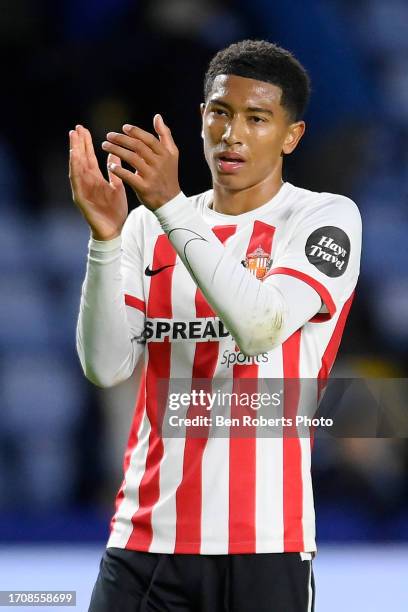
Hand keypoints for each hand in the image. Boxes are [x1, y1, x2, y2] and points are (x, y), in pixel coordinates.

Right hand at [69, 125, 127, 240]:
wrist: (114, 230)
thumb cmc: (115, 211)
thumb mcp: (117, 186)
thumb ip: (114, 171)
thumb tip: (114, 153)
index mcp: (95, 179)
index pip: (88, 158)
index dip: (85, 144)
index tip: (83, 129)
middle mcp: (86, 183)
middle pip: (80, 160)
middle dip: (78, 144)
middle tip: (76, 128)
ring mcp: (82, 190)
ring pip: (76, 168)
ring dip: (74, 153)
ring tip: (73, 139)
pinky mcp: (81, 199)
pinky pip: (77, 182)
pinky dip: (75, 169)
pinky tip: (75, 159)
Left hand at [101, 114, 180, 210]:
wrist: (170, 201)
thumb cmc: (168, 174)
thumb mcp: (172, 154)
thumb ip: (165, 134)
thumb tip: (157, 116)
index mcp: (165, 154)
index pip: (148, 139)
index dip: (135, 132)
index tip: (124, 128)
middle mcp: (159, 163)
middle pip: (138, 147)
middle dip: (121, 139)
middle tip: (109, 136)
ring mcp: (152, 176)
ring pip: (131, 159)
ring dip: (116, 150)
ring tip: (105, 146)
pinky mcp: (144, 188)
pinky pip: (128, 176)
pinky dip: (118, 170)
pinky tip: (110, 165)